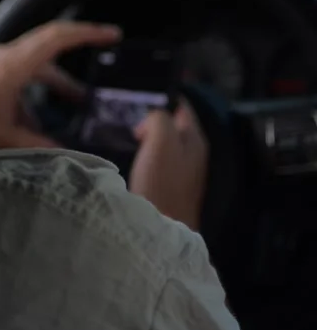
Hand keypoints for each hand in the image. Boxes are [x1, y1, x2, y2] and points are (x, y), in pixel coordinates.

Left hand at [0, 21, 120, 149]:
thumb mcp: (0, 135)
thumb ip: (36, 144)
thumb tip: (68, 154)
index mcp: (14, 64)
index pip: (58, 38)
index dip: (88, 34)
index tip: (112, 35)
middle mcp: (7, 56)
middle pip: (51, 45)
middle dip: (79, 50)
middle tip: (106, 51)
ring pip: (35, 65)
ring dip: (55, 82)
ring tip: (77, 102)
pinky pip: (19, 76)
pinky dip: (34, 94)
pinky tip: (37, 122)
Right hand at [129, 103, 208, 230]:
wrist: (161, 227)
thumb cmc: (162, 182)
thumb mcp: (162, 139)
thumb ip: (159, 119)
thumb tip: (150, 123)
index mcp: (196, 139)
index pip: (182, 107)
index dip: (162, 101)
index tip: (141, 106)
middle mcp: (194, 153)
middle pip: (172, 125)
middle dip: (153, 122)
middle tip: (134, 128)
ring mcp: (185, 172)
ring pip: (165, 143)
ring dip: (149, 141)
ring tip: (133, 143)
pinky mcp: (172, 187)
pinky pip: (159, 161)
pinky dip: (147, 158)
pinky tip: (137, 163)